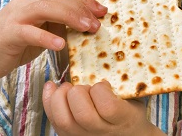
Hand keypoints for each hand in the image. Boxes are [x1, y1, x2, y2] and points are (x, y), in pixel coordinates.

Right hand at [0, 0, 106, 81]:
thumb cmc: (10, 45)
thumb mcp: (38, 33)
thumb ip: (55, 26)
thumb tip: (82, 25)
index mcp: (33, 0)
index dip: (84, 1)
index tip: (102, 11)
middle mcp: (25, 3)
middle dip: (81, 9)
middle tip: (99, 22)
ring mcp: (15, 16)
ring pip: (46, 8)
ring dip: (70, 17)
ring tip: (87, 28)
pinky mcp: (8, 33)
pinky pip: (30, 32)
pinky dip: (46, 37)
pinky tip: (61, 44)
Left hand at [42, 80, 159, 135]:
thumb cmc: (130, 113)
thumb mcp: (133, 98)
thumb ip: (122, 82)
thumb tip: (111, 54)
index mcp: (121, 120)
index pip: (108, 107)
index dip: (101, 90)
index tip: (103, 83)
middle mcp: (100, 131)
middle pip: (83, 114)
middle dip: (79, 92)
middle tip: (82, 86)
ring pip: (63, 119)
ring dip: (61, 96)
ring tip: (67, 87)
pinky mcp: (68, 135)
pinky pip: (53, 119)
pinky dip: (49, 100)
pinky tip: (53, 87)